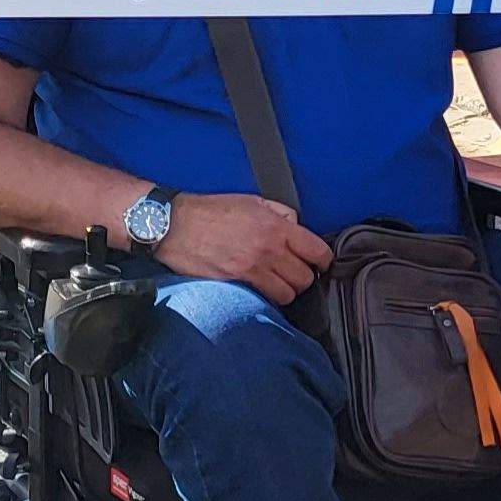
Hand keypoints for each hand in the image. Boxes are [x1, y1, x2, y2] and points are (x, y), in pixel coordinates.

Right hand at [154, 193, 334, 303]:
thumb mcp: (250, 201)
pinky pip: (267, 300)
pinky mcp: (237, 283)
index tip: (321, 263)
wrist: (176, 225)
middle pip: (305, 277)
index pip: (316, 250)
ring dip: (287, 290)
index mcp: (275, 226)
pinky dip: (269, 298)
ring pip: (289, 293)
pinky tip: (262, 290)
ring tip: (278, 283)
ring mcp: (253, 268)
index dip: (324, 260)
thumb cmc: (210, 211)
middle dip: (303, 276)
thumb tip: (295, 225)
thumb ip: (279, 212)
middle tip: (295, 273)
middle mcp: (268, 249)